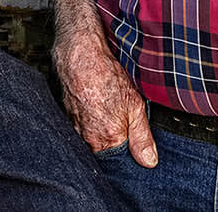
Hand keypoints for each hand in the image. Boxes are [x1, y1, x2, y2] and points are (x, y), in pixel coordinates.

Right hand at [53, 29, 156, 166]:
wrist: (79, 55)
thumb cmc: (107, 77)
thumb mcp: (134, 106)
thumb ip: (142, 138)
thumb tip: (149, 162)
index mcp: (106, 140)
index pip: (120, 162)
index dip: (130, 154)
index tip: (137, 144)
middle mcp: (88, 138)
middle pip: (105, 152)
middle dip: (116, 143)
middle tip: (124, 122)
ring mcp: (75, 127)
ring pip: (93, 139)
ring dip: (102, 130)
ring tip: (109, 110)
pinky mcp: (68, 116)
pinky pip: (82, 128)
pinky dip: (91, 121)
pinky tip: (98, 106)